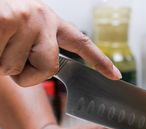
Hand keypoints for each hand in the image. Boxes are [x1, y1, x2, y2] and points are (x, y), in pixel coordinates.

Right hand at [0, 0, 121, 86]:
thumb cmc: (0, 20)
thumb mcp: (22, 29)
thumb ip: (37, 47)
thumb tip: (44, 67)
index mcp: (50, 20)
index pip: (81, 43)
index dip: (99, 61)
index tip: (115, 75)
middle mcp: (42, 17)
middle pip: (49, 68)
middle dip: (27, 74)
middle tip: (8, 56)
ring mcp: (25, 18)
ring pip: (17, 68)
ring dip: (2, 64)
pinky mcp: (6, 20)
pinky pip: (2, 61)